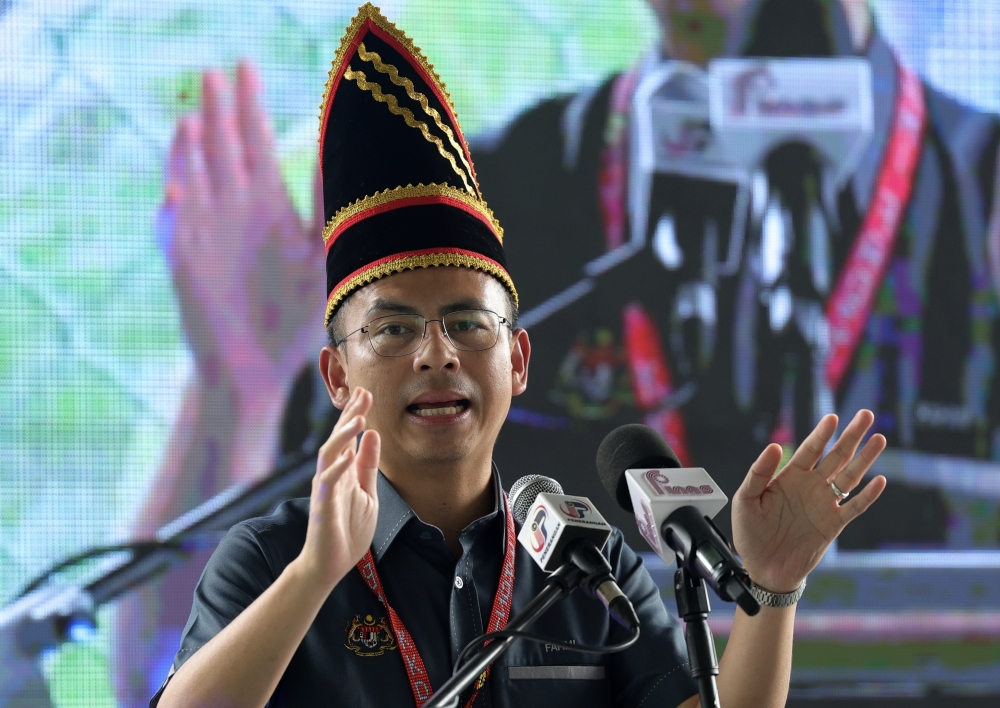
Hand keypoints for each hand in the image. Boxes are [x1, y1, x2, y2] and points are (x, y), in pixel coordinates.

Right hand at [162, 61, 326, 403]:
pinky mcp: (187, 254)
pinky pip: (180, 208)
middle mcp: (238, 214)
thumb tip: (337, 164)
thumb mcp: (323, 262)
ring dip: (201, 134)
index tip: (248, 67)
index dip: (252, 108)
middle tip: (222, 65)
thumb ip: (327, 214)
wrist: (258, 370)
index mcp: (272, 212)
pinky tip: (184, 144)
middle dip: (225, 108)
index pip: (259, 146)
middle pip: (228, 148)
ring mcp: (210, 231)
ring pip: (202, 170)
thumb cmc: (296, 322)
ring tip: (202, 96)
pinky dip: (181, 176)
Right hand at [297, 387, 380, 590]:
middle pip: (338, 438)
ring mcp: (325, 489)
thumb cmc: (347, 530)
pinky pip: (327, 483)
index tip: (366, 393)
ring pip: (329, 454)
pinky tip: (348, 455)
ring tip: (359, 418)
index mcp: (343, 471)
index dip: (356, 414)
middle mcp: (331, 475)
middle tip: (362, 393)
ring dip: (343, 435)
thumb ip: (368, 465)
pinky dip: (337, 467)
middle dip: (350, 415)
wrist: (329, 564)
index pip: (349, 437)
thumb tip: (372, 434)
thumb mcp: (367, 493)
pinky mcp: (322, 507)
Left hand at [731, 410, 886, 593]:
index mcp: (789, 477)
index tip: (832, 418)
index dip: (821, 434)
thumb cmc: (751, 533)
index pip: (809, 450)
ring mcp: (824, 504)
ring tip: (878, 438)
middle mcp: (810, 486)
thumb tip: (775, 447)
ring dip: (865, 459)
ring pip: (849, 476)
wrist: (764, 569)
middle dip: (850, 436)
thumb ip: (758, 473)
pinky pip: (854, 508)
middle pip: (835, 456)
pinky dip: (868, 496)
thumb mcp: (746, 500)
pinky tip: (879, 481)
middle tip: (865, 415)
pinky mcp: (833, 525)